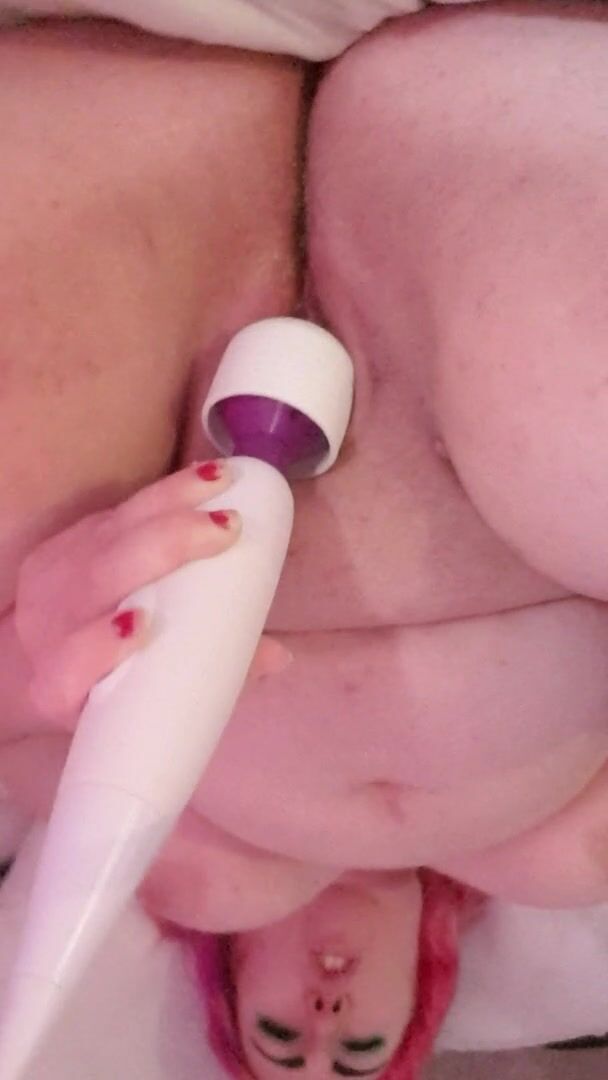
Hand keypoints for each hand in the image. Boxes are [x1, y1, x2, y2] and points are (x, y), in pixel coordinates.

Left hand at [14, 460, 289, 728]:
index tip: (143, 625)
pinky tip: (199, 478)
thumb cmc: (104, 688)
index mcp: (60, 685)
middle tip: (226, 528)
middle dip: (162, 547)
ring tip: (222, 483)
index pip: (71, 666)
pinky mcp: (66, 540)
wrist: (31, 656)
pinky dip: (160, 494)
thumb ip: (209, 683)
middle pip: (96, 579)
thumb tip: (279, 658)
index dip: (101, 644)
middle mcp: (49, 626)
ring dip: (169, 503)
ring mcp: (54, 576)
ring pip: (109, 534)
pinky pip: (115, 511)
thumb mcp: (145, 701)